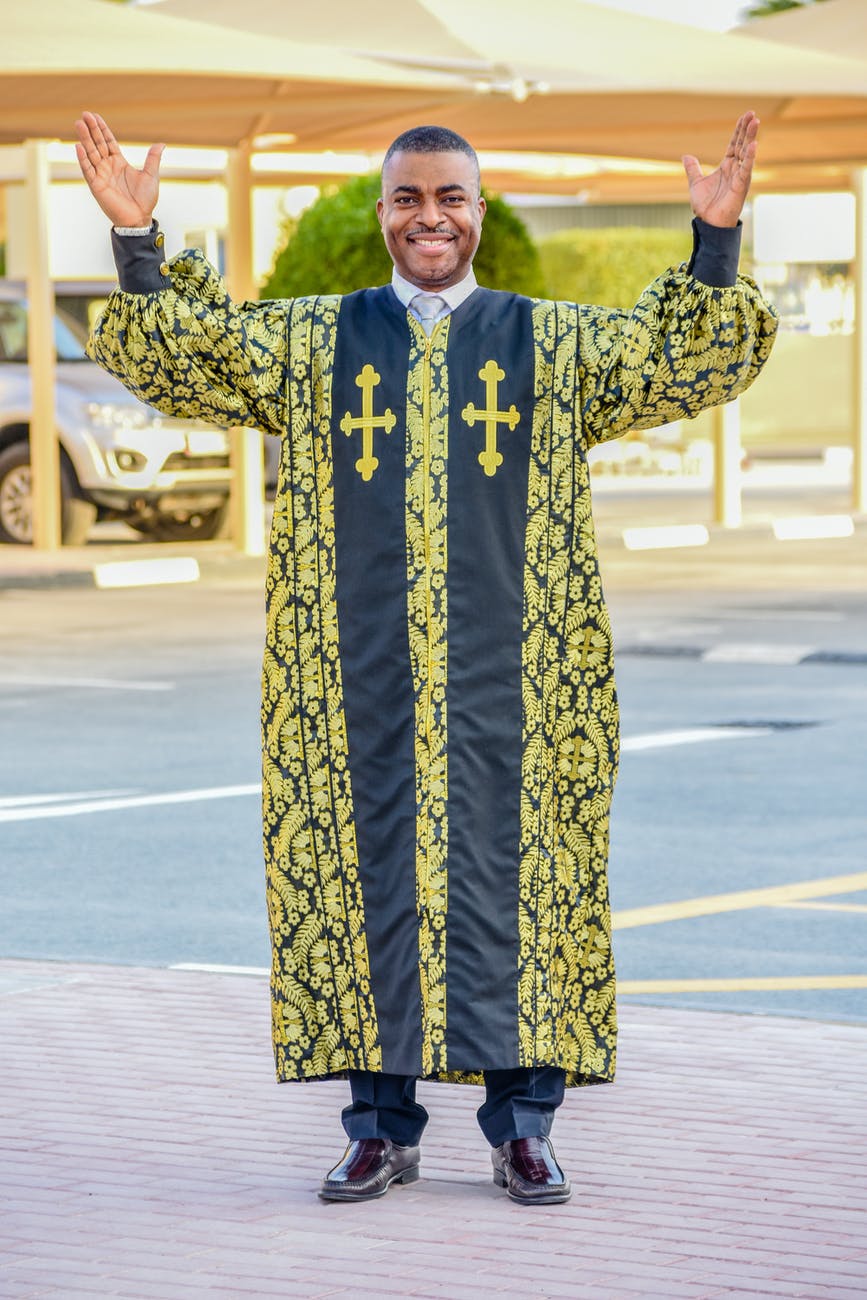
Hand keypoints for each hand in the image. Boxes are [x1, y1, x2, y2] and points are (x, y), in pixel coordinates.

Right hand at [74, 111, 164, 227]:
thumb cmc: (145, 200)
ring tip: (79, 124)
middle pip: (98, 144)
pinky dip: (83, 159)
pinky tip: (79, 146)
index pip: (108, 142)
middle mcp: (108, 167)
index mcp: (119, 163)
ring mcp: (101, 175)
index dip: (102, 129)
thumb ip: (153, 159)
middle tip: (84, 114)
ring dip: (85, 139)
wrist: (139, 219)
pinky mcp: (96, 186)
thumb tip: (161, 144)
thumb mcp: (151, 175)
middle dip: (92, 129)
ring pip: (91, 153)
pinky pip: (88, 170)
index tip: (95, 116)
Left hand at [682, 111, 758, 228]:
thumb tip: (686, 156)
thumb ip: (693, 169)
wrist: (708, 223)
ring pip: (747, 153)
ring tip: (756, 122)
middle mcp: (735, 169)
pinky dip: (750, 157)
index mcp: (726, 166)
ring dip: (751, 137)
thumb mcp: (696, 182)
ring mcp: (740, 176)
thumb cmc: (705, 206)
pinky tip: (754, 144)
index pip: (734, 143)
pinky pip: (746, 169)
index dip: (739, 130)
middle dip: (747, 129)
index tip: (745, 116)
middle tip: (752, 113)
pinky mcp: (741, 185)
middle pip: (742, 144)